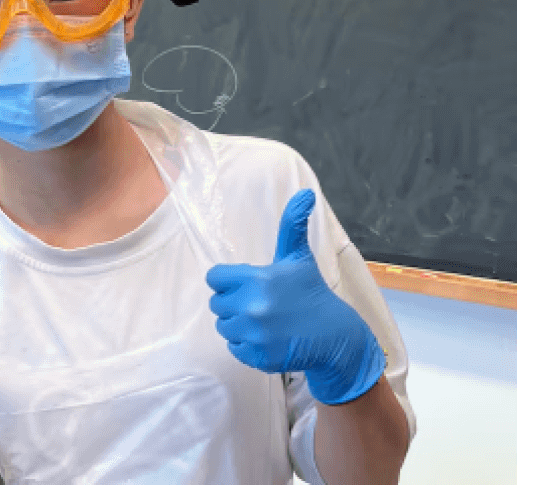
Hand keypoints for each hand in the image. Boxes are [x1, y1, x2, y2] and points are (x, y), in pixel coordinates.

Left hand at [207, 190, 383, 404]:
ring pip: (224, 326)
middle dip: (233, 302)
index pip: (215, 278)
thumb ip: (292, 225)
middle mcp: (252, 307)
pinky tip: (268, 338)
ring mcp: (254, 334)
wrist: (334, 335)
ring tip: (264, 322)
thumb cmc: (311, 292)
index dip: (228, 280)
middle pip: (217, 303)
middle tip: (259, 304)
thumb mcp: (299, 257)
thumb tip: (305, 193)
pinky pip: (234, 347)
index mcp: (258, 279)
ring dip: (239, 324)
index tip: (246, 284)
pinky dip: (247, 345)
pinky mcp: (256, 356)